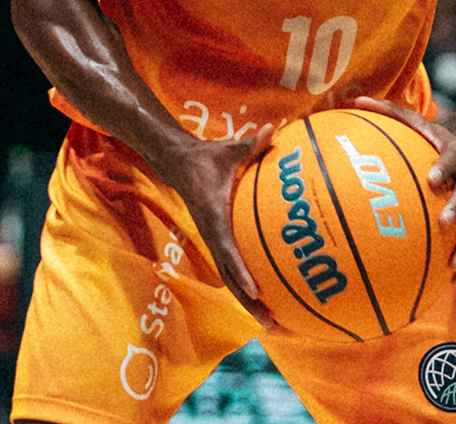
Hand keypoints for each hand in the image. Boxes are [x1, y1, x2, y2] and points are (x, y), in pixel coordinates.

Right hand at [146, 129, 280, 329]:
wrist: (178, 165)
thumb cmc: (207, 158)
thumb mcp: (228, 150)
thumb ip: (251, 144)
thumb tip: (271, 130)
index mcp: (214, 218)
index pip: (227, 250)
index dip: (240, 271)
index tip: (256, 291)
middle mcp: (214, 236)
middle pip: (231, 278)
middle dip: (251, 303)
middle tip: (275, 324)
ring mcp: (216, 242)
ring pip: (233, 280)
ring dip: (252, 303)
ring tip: (277, 324)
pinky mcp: (220, 241)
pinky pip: (237, 268)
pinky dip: (252, 285)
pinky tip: (275, 297)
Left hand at [343, 96, 455, 280]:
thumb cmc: (431, 132)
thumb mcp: (413, 117)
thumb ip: (387, 110)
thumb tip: (355, 98)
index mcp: (455, 152)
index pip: (453, 157)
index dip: (445, 167)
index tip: (433, 178)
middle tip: (445, 221)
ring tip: (454, 267)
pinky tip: (450, 283)